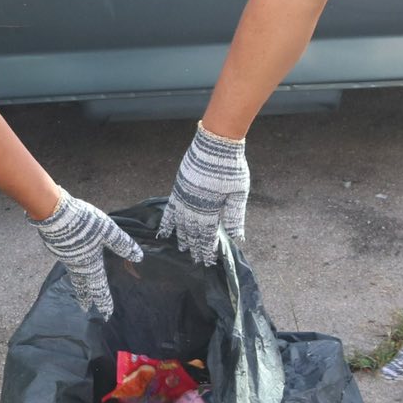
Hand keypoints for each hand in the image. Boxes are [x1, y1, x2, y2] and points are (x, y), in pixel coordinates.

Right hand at [34, 190, 143, 318]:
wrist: (54, 213)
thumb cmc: (84, 223)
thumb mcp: (108, 231)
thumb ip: (122, 244)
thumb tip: (138, 257)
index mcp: (90, 265)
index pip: (99, 288)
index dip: (104, 301)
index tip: (106, 313)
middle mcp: (76, 265)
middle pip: (81, 285)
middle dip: (85, 297)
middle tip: (85, 307)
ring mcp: (64, 257)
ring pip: (73, 274)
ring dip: (77, 282)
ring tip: (79, 285)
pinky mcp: (56, 248)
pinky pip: (66, 261)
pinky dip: (70, 266)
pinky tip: (71, 259)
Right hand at [157, 124, 248, 265]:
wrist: (215, 142)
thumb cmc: (231, 167)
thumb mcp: (239, 192)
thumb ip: (235, 216)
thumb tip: (236, 238)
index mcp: (210, 209)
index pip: (207, 236)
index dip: (207, 249)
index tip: (208, 260)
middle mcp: (194, 206)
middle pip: (193, 232)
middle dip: (195, 246)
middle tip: (196, 260)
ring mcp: (183, 197)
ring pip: (180, 223)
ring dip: (182, 237)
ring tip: (183, 248)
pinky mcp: (178, 188)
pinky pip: (170, 209)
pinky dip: (167, 222)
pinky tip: (164, 231)